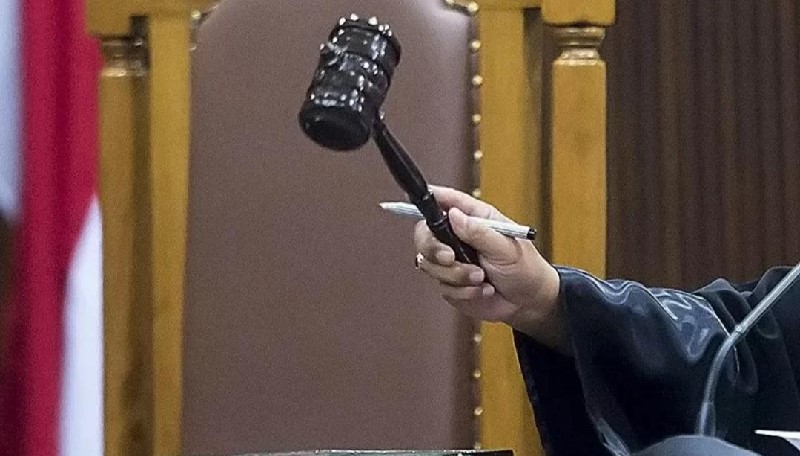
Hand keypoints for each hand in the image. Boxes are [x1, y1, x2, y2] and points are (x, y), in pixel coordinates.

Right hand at [413, 186, 568, 352]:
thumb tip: (453, 215)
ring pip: (430, 264)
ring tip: (483, 279)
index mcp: (474, 218)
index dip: (428, 198)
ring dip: (456, 275)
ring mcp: (452, 261)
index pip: (445, 201)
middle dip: (433, 248)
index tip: (417, 200)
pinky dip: (463, 291)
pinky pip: (443, 286)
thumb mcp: (506, 248)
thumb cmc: (525, 268)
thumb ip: (479, 232)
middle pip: (424, 234)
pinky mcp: (451, 283)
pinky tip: (483, 290)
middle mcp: (457, 236)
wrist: (528, 302)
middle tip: (450, 257)